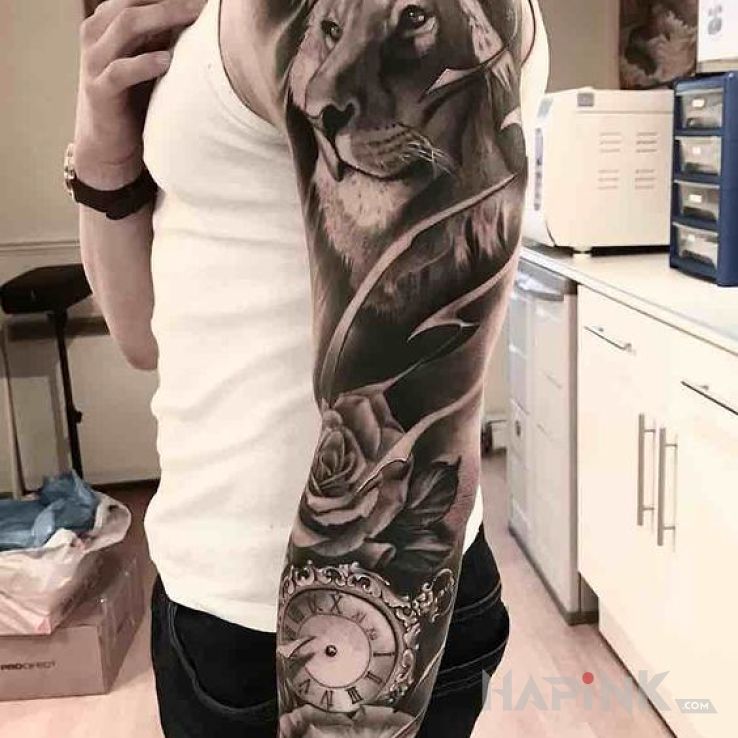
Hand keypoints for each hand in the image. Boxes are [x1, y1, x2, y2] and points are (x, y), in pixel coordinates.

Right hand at [74, 0, 205, 187]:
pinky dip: (144, 63)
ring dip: (162, 19)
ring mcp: (94, 61)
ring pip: (126, 27)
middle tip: (202, 4)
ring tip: (193, 18)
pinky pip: (120, 70)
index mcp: (106, 21)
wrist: (107, 142)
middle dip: (170, 2)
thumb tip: (197, 15)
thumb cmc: (133, 97)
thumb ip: (161, 36)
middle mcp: (95, 34)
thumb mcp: (146, 59)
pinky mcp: (99, 91)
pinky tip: (167, 61)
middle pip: (133, 3)